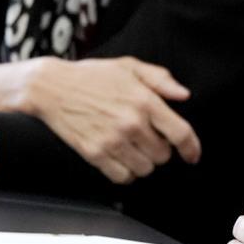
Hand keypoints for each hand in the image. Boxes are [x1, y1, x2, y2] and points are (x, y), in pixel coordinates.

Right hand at [21, 56, 200, 183]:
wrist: (50, 87)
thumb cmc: (92, 76)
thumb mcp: (130, 67)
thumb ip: (160, 79)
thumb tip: (184, 95)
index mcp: (145, 101)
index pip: (180, 133)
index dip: (191, 148)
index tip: (193, 156)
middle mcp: (131, 123)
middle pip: (163, 155)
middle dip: (161, 150)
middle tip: (149, 140)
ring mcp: (112, 141)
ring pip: (145, 169)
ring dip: (144, 162)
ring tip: (135, 149)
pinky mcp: (94, 154)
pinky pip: (122, 177)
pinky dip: (126, 173)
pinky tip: (122, 159)